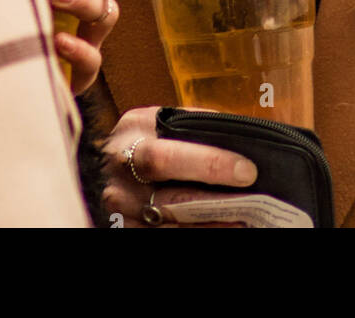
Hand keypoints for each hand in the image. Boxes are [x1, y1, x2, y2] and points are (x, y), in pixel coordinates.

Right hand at [102, 106, 257, 227]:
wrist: (103, 162)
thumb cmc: (144, 136)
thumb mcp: (158, 119)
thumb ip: (192, 126)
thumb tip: (240, 137)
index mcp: (134, 131)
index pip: (171, 154)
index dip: (210, 165)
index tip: (247, 169)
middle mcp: (122, 171)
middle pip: (171, 195)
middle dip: (215, 200)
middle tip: (251, 197)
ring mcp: (120, 205)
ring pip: (171, 223)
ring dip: (210, 221)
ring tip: (243, 215)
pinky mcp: (123, 227)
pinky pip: (164, 234)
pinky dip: (196, 230)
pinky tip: (221, 225)